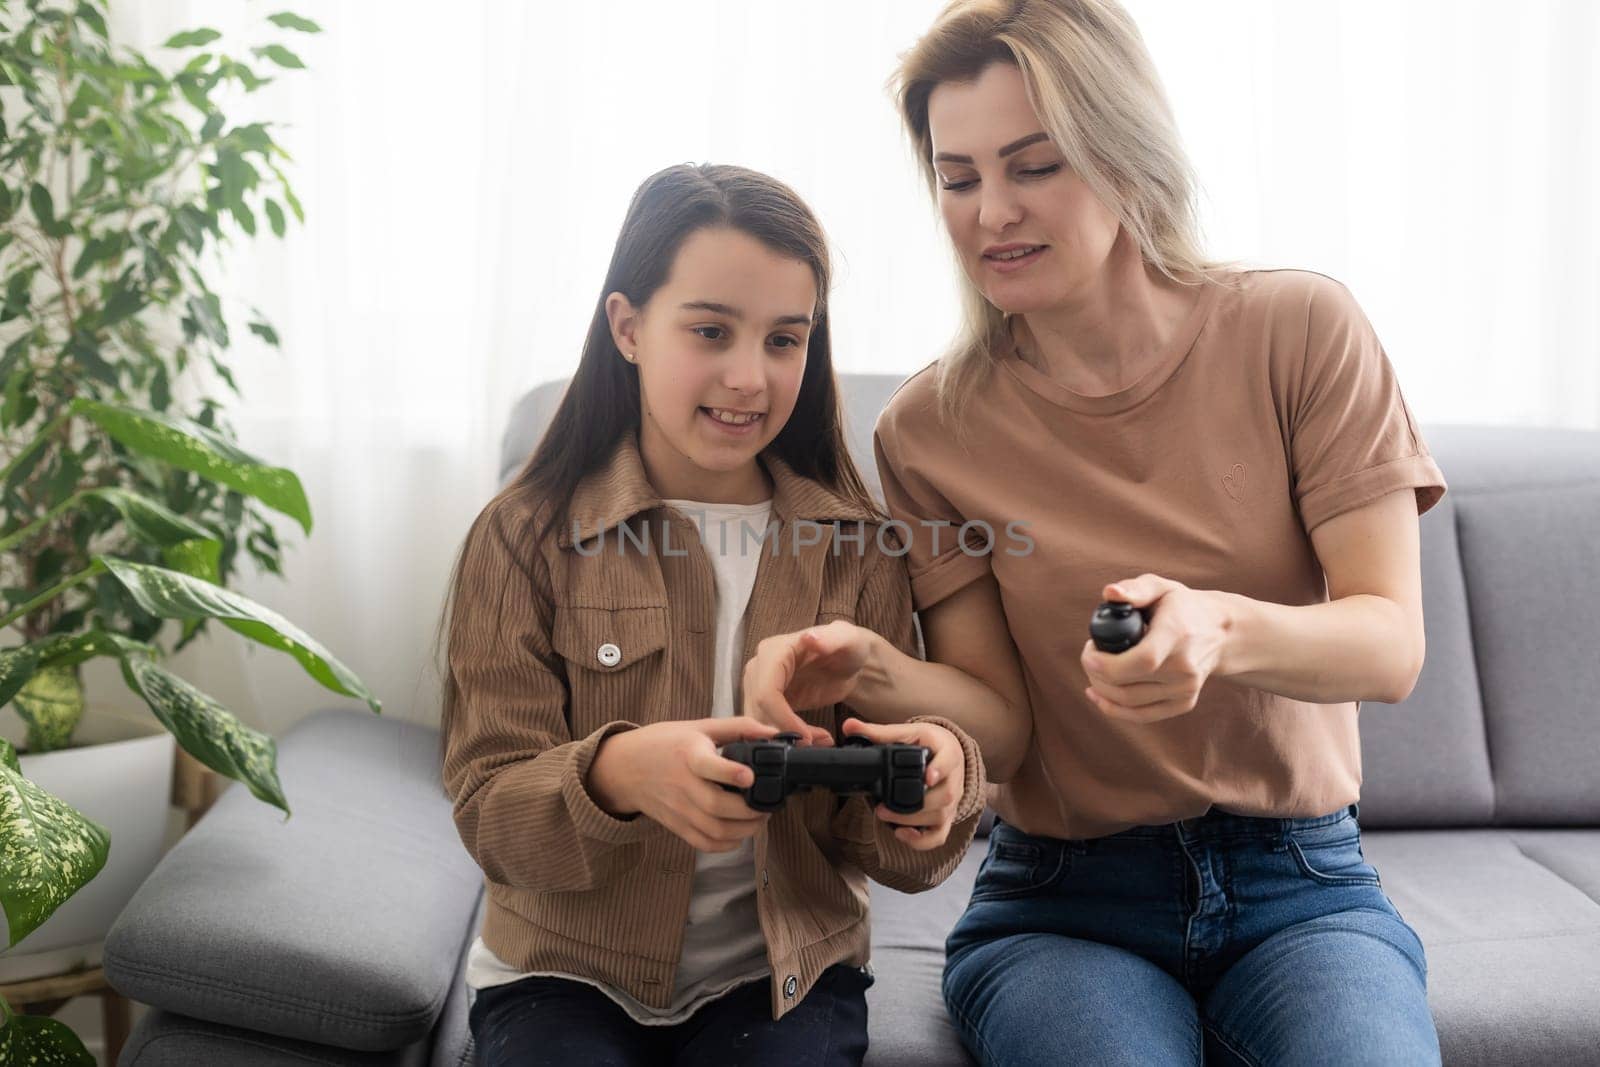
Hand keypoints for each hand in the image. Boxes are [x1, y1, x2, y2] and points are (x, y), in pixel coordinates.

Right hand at [588, 717, 780, 851]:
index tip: (750, 777)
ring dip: (745, 829)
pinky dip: (727, 844)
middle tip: (768, 803)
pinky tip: (740, 832)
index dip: (731, 773)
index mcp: (688, 754)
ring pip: (715, 830)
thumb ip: (739, 728)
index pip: (707, 766)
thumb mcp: (699, 727)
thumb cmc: (665, 743)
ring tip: (760, 818)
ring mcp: (679, 809)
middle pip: (717, 806)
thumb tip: (775, 733)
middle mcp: (682, 785)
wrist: (624, 768)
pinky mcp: (677, 826)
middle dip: (750, 810)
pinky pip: (705, 843)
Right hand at [741, 619, 877, 745]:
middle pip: (758, 711)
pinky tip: (814, 738)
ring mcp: (760, 686)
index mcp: (773, 651)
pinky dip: (790, 737)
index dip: (782, 718)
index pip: (765, 692)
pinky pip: (769, 726)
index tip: (806, 736)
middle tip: (814, 743)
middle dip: (784, 731)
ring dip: (788, 738)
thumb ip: (830, 638)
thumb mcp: (847, 639)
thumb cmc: (849, 646)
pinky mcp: (768, 702)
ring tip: (819, 740)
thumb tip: (809, 638)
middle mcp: (759, 668)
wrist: (849, 661)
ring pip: (760, 722)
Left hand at [840, 717, 963, 850]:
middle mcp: (955, 779)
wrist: (946, 752)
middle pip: (945, 796)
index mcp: (948, 752)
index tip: (928, 777)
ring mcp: (952, 801)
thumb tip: (849, 726)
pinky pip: (939, 836)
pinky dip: (922, 841)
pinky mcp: (945, 818)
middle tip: (883, 808)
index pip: (949, 761)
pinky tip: (901, 834)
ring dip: (912, 821)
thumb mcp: (908, 732)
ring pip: (940, 817)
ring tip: (884, 816)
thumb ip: (879, 732)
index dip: (940, 770)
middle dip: (915, 806)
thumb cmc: (928, 742)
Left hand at [1080, 574, 1229, 722]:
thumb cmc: (1182, 606)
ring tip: (1094, 669)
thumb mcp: (1161, 588)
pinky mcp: (1185, 703)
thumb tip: (1109, 593)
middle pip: (1128, 686)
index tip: (1089, 652)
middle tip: (1090, 655)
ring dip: (1101, 690)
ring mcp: (1186, 689)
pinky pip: (1142, 715)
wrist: (1221, 632)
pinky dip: (1114, 709)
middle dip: (1096, 674)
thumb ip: (1135, 589)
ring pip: (1130, 703)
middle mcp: (1185, 667)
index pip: (1143, 660)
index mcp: (1178, 635)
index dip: (1107, 664)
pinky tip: (1098, 695)